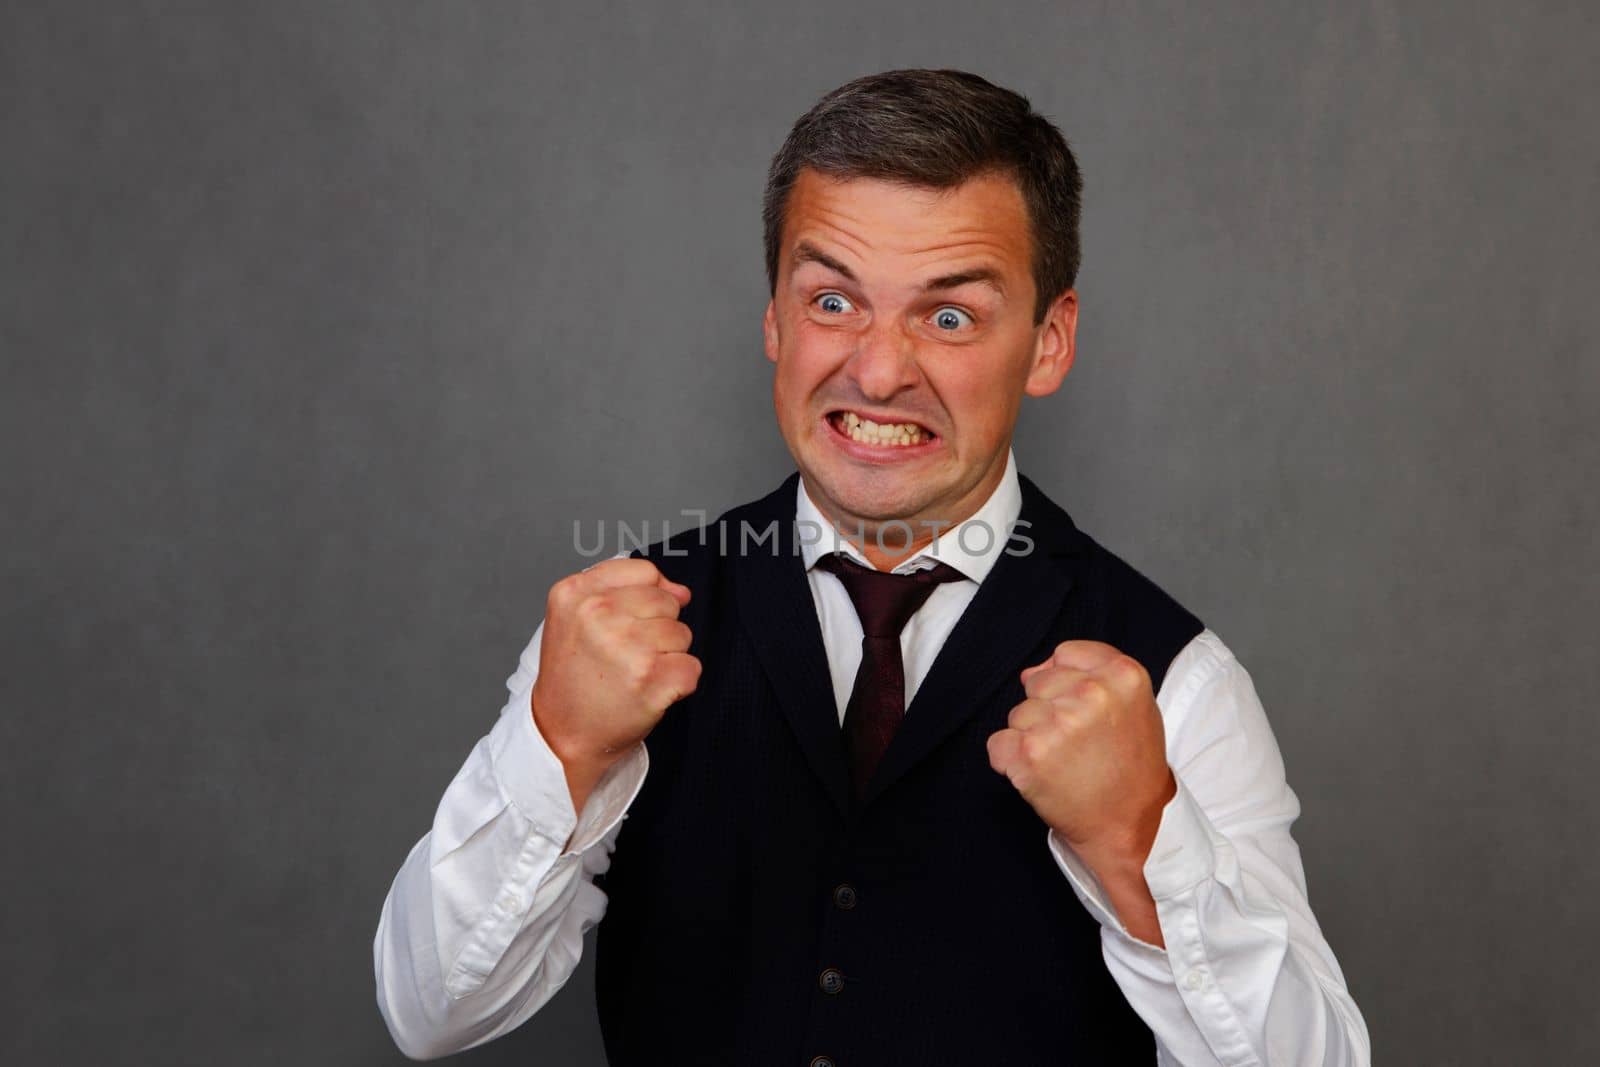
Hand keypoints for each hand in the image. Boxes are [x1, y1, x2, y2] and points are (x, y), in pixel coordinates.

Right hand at [531, 558, 700, 810]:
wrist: (560, 736)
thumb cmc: (573, 679)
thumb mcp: (575, 618)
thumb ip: (623, 590)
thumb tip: (681, 591)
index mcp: (575, 593)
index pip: (644, 572)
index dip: (647, 598)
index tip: (629, 623)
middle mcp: (597, 614)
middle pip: (667, 603)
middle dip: (657, 629)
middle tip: (625, 657)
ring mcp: (625, 646)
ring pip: (682, 634)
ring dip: (667, 657)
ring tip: (634, 675)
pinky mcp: (650, 679)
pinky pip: (692, 667)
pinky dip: (679, 684)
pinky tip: (648, 692)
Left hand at [987, 640, 1174, 872]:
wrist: (1129, 828)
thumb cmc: (1131, 769)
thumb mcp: (1133, 705)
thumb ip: (1091, 674)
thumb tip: (1032, 671)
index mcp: (1123, 675)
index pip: (1065, 654)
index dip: (1067, 684)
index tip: (1083, 711)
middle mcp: (1091, 693)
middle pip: (1037, 684)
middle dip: (1049, 711)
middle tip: (1078, 746)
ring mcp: (1059, 722)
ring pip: (1018, 714)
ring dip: (1031, 739)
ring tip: (1065, 764)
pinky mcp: (1029, 753)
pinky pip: (998, 744)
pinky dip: (1010, 762)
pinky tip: (1041, 777)